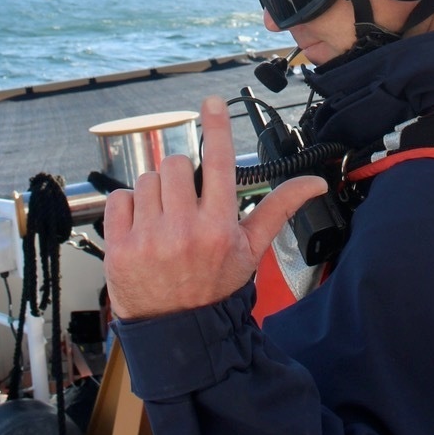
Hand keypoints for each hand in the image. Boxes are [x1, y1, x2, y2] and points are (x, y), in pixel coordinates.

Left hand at [103, 94, 326, 319]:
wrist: (179, 332)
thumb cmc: (216, 286)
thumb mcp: (252, 249)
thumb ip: (279, 208)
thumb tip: (315, 182)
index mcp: (219, 226)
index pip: (220, 163)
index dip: (217, 126)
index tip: (211, 102)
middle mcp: (184, 230)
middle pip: (176, 164)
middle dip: (180, 178)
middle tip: (184, 204)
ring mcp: (149, 239)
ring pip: (147, 179)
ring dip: (155, 194)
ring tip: (163, 222)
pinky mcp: (120, 247)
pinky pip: (119, 199)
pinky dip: (128, 208)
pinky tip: (141, 228)